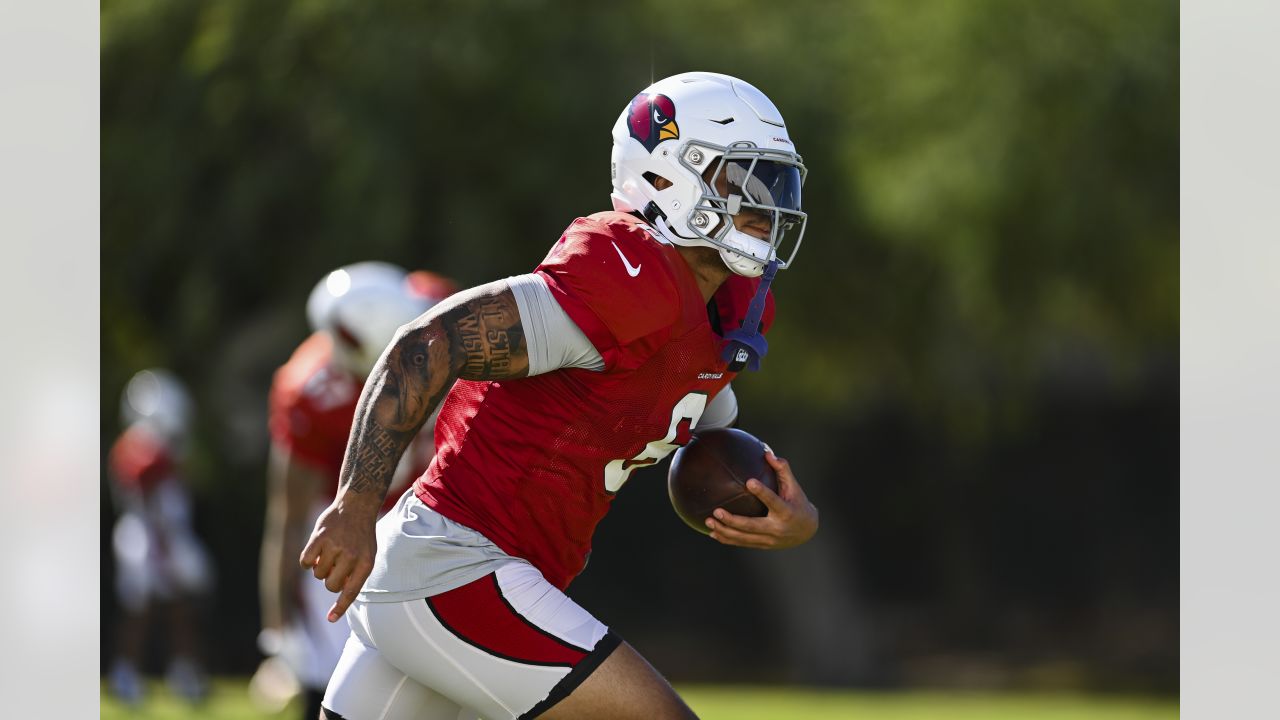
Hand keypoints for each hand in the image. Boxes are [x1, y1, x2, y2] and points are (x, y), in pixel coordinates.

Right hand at [298, 501, 376, 621]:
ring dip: (320, 567)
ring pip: (318, 574)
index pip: (352, 591)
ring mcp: (335, 546)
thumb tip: (338, 594)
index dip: (340, 607)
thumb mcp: (367, 555)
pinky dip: (307, 560)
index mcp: (366, 562)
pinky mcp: (319, 537)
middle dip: (330, 580)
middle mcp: (351, 555)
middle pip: (331, 586)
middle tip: (335, 566)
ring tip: (330, 553)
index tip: (330, 619)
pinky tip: (316, 550)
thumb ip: (356, 575)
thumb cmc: (360, 536)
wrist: (356, 506)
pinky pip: (305, 562)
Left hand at [705, 449, 818, 548]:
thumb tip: (767, 453)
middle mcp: (777, 528)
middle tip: (717, 511)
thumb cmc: (797, 502)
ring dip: (725, 531)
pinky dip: (727, 539)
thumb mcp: (794, 487)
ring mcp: (769, 539)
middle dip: (733, 520)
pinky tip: (713, 532)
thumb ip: (782, 469)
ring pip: (744, 537)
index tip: (749, 482)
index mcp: (786, 512)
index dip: (762, 492)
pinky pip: (742, 543)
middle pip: (752, 526)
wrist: (807, 530)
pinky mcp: (763, 545)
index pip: (773, 501)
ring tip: (709, 521)